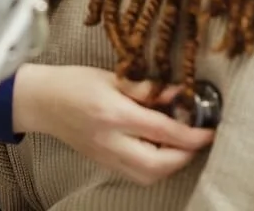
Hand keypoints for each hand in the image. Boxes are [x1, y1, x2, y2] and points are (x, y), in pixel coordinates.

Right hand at [12, 64, 214, 185]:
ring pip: (148, 176)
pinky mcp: (103, 163)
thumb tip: (181, 93)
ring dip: (171, 164)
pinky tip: (161, 150)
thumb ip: (148, 88)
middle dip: (185, 156)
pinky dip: (156, 167)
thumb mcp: (114, 77)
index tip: (210, 130)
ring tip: (181, 144)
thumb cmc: (76, 82)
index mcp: (115, 114)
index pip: (163, 131)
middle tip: (198, 138)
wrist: (43, 101)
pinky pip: (137, 175)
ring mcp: (106, 156)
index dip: (192, 134)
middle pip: (157, 165)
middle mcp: (112, 141)